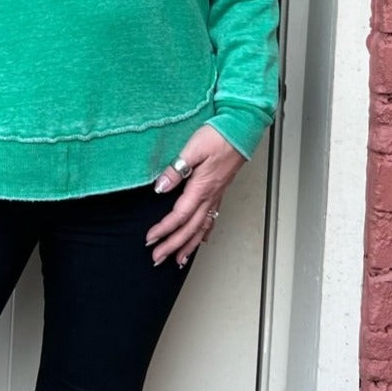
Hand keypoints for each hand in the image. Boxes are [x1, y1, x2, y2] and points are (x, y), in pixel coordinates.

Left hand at [145, 125, 244, 267]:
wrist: (241, 130)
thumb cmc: (218, 136)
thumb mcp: (192, 149)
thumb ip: (176, 170)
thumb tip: (160, 188)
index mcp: (201, 187)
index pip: (179, 216)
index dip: (163, 229)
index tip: (150, 239)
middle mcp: (210, 196)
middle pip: (189, 228)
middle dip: (173, 245)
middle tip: (158, 258)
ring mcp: (216, 195)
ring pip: (201, 228)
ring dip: (188, 245)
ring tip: (178, 260)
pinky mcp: (220, 191)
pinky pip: (212, 219)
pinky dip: (204, 233)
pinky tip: (201, 239)